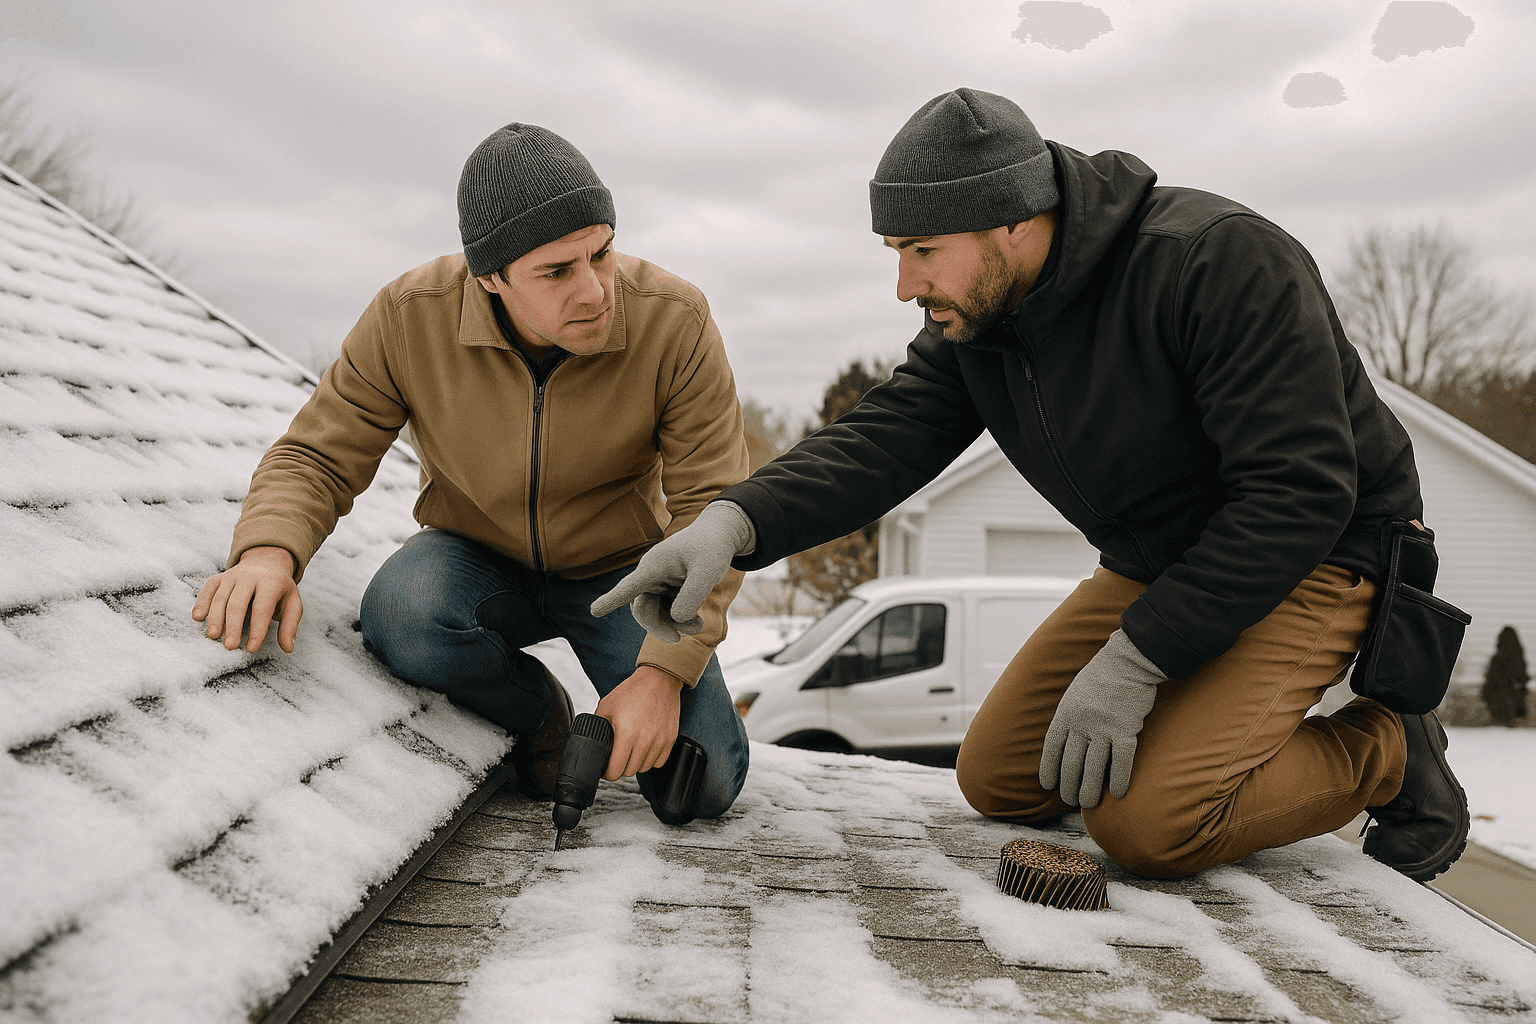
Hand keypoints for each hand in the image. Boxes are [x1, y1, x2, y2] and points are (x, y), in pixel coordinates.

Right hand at [191, 546, 302, 652]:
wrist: (266, 562)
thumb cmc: (279, 589)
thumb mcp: (292, 603)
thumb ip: (289, 625)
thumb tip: (288, 648)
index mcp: (271, 582)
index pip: (262, 608)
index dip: (257, 629)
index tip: (251, 649)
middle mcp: (250, 577)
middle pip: (238, 603)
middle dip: (233, 626)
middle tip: (230, 646)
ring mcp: (232, 576)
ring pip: (220, 597)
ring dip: (215, 618)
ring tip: (213, 636)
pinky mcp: (218, 578)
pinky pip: (208, 589)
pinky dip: (201, 603)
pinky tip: (198, 618)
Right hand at [590, 501, 754, 641]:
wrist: (719, 535)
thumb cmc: (712, 548)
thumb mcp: (709, 571)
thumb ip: (693, 596)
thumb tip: (674, 619)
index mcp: (654, 566)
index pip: (629, 586)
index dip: (611, 600)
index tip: (594, 611)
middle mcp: (650, 574)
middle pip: (642, 609)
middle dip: (659, 627)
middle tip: (678, 640)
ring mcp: (657, 581)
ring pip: (654, 613)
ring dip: (673, 624)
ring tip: (699, 626)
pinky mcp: (666, 587)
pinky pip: (665, 610)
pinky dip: (679, 619)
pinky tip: (696, 620)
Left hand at [595, 666, 684, 780]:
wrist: (659, 680)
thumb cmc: (632, 691)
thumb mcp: (606, 705)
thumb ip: (598, 725)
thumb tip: (591, 741)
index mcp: (626, 734)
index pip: (615, 770)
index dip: (607, 773)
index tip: (606, 768)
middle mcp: (644, 741)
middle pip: (630, 771)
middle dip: (621, 767)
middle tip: (617, 758)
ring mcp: (659, 741)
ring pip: (644, 768)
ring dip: (636, 764)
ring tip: (631, 752)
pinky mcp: (670, 739)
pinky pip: (659, 762)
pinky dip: (651, 760)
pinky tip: (645, 750)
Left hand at [1039, 629, 1164, 807]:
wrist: (1129, 660)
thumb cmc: (1102, 675)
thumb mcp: (1075, 692)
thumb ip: (1070, 715)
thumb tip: (1066, 739)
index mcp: (1065, 712)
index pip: (1052, 747)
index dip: (1049, 768)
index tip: (1048, 785)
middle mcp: (1081, 722)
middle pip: (1072, 762)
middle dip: (1069, 784)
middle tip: (1071, 800)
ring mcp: (1104, 727)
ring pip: (1094, 767)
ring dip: (1091, 789)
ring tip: (1089, 803)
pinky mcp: (1127, 729)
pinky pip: (1121, 760)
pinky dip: (1119, 778)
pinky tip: (1119, 793)